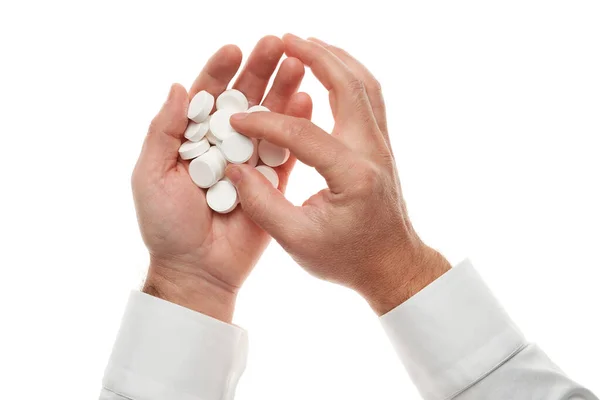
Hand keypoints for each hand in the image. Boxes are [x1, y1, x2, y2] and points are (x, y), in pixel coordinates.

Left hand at [132, 36, 311, 321]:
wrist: (199, 269)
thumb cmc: (167, 225)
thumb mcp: (151, 173)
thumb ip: (163, 130)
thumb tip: (178, 85)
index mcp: (191, 140)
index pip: (207, 97)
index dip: (219, 72)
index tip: (233, 49)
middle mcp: (223, 145)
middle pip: (243, 100)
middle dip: (258, 71)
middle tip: (275, 44)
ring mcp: (251, 161)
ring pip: (269, 119)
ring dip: (283, 90)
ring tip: (298, 64)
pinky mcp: (274, 181)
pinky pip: (286, 151)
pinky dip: (297, 127)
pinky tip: (306, 102)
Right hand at [225, 34, 450, 314]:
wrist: (391, 265)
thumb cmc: (347, 258)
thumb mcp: (297, 241)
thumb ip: (262, 204)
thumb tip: (235, 168)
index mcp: (353, 175)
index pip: (303, 133)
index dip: (264, 122)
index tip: (236, 119)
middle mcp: (373, 152)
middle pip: (348, 86)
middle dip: (314, 57)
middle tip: (283, 39)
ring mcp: (382, 146)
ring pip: (365, 84)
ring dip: (335, 59)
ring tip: (304, 44)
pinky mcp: (381, 146)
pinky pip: (369, 97)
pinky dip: (348, 74)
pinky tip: (328, 70)